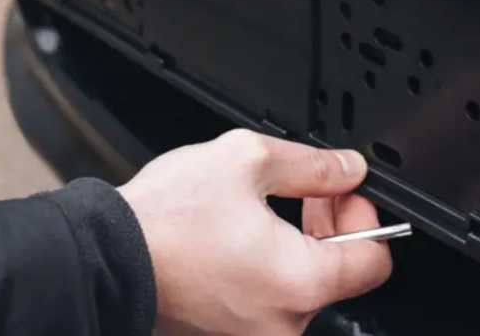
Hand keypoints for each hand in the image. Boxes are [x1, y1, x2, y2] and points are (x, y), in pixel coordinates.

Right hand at [117, 129, 392, 335]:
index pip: (375, 262)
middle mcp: (283, 325)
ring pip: (303, 287)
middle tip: (312, 190)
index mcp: (299, 283)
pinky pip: (270, 301)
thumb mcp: (247, 161)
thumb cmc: (164, 219)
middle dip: (333, 225)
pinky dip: (270, 269)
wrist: (104, 256)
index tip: (345, 194)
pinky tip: (247, 236)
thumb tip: (347, 169)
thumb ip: (313, 165)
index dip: (366, 217)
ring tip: (271, 207)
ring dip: (301, 245)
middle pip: (340, 275)